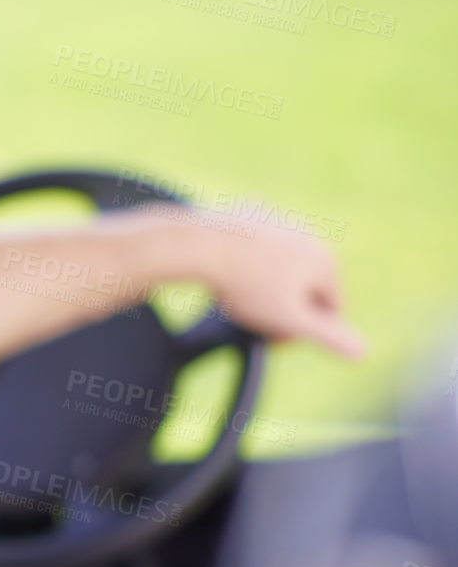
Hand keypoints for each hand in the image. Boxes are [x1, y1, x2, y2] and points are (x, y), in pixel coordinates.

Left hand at [168, 206, 365, 359]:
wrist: (202, 245)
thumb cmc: (247, 286)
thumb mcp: (290, 320)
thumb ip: (328, 337)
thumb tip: (365, 353)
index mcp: (326, 261)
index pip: (331, 309)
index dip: (306, 331)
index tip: (275, 337)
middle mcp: (310, 235)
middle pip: (306, 286)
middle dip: (286, 308)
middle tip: (254, 320)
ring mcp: (281, 220)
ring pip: (282, 266)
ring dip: (268, 285)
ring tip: (239, 296)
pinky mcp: (253, 213)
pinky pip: (256, 247)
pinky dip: (248, 261)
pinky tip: (230, 271)